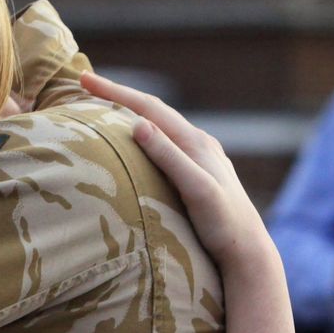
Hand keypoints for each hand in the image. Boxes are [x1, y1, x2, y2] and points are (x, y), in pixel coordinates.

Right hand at [79, 72, 270, 270]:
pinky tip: (138, 142)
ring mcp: (200, 157)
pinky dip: (144, 134)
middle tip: (86, 85)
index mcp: (194, 142)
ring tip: (105, 107)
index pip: (148, 107)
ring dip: (132, 112)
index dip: (115, 91)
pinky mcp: (199, 173)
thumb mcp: (195, 189)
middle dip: (119, 95)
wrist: (249, 252)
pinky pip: (166, 143)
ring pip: (160, 126)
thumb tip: (138, 124)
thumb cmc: (223, 225)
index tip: (84, 79)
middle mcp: (199, 143)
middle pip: (153, 110)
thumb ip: (169, 156)